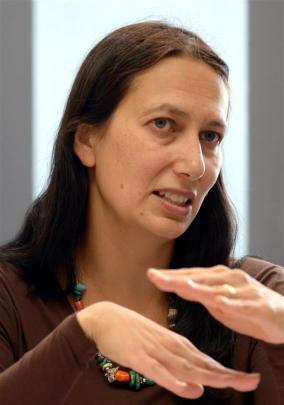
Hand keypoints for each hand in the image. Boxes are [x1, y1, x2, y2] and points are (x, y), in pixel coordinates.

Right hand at [76, 301, 259, 397]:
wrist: (106, 318)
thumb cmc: (133, 335)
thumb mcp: (159, 354)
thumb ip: (178, 371)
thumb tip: (198, 390)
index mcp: (177, 345)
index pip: (207, 362)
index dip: (228, 372)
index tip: (249, 378)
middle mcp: (171, 348)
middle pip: (202, 365)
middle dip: (227, 375)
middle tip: (252, 380)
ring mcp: (156, 352)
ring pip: (185, 368)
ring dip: (208, 376)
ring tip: (230, 383)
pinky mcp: (139, 356)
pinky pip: (157, 371)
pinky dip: (172, 380)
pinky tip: (185, 388)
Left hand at [148, 266, 283, 343]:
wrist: (283, 317)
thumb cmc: (248, 308)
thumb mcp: (220, 303)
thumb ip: (203, 295)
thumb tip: (181, 288)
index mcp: (218, 278)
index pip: (190, 275)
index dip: (171, 275)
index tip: (151, 274)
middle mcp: (229, 278)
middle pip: (198, 278)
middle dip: (176, 278)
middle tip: (154, 276)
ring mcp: (243, 290)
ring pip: (217, 288)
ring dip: (198, 286)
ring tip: (180, 285)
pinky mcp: (257, 303)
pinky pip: (242, 303)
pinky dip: (230, 302)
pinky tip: (219, 301)